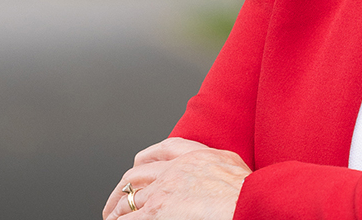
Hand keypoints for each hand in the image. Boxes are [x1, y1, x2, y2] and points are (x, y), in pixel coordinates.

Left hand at [102, 137, 250, 219]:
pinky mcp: (154, 212)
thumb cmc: (248, 194)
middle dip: (122, 189)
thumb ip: (218, 164)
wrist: (247, 204)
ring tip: (113, 219)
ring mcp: (163, 190)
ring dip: (117, 210)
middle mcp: (175, 169)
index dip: (145, 160)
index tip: (136, 168)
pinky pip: (127, 218)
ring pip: (127, 198)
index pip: (162, 149)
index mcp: (196, 155)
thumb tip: (217, 174)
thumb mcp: (235, 167)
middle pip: (137, 174)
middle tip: (116, 202)